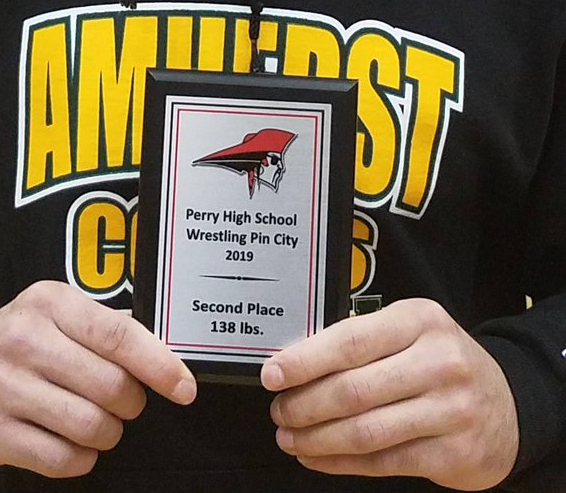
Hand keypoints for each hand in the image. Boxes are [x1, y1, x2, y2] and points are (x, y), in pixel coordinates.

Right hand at [0, 280, 195, 477]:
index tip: (184, 388)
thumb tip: (163, 351)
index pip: (118, 335)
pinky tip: (75, 445)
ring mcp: (4, 386)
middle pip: (110, 386)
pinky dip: (81, 459)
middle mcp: (24, 339)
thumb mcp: (57, 315)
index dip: (158, 364)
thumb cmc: (21, 341)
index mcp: (50, 302)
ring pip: (89, 426)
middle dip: (130, 404)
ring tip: (98, 423)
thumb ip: (105, 326)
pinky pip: (61, 459)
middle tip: (123, 403)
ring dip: (107, 433)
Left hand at [261, 299, 517, 490]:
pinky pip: (383, 461)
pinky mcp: (453, 452)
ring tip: (290, 437)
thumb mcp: (412, 333)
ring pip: (364, 431)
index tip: (273, 374)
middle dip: (304, 405)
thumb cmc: (442, 363)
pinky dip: (341, 463)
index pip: (351, 340)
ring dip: (316, 439)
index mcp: (420, 319)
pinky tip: (319, 457)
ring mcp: (449, 409)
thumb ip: (364, 341)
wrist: (508, 406)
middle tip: (279, 411)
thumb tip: (297, 361)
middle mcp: (438, 361)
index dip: (305, 361)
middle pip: (353, 390)